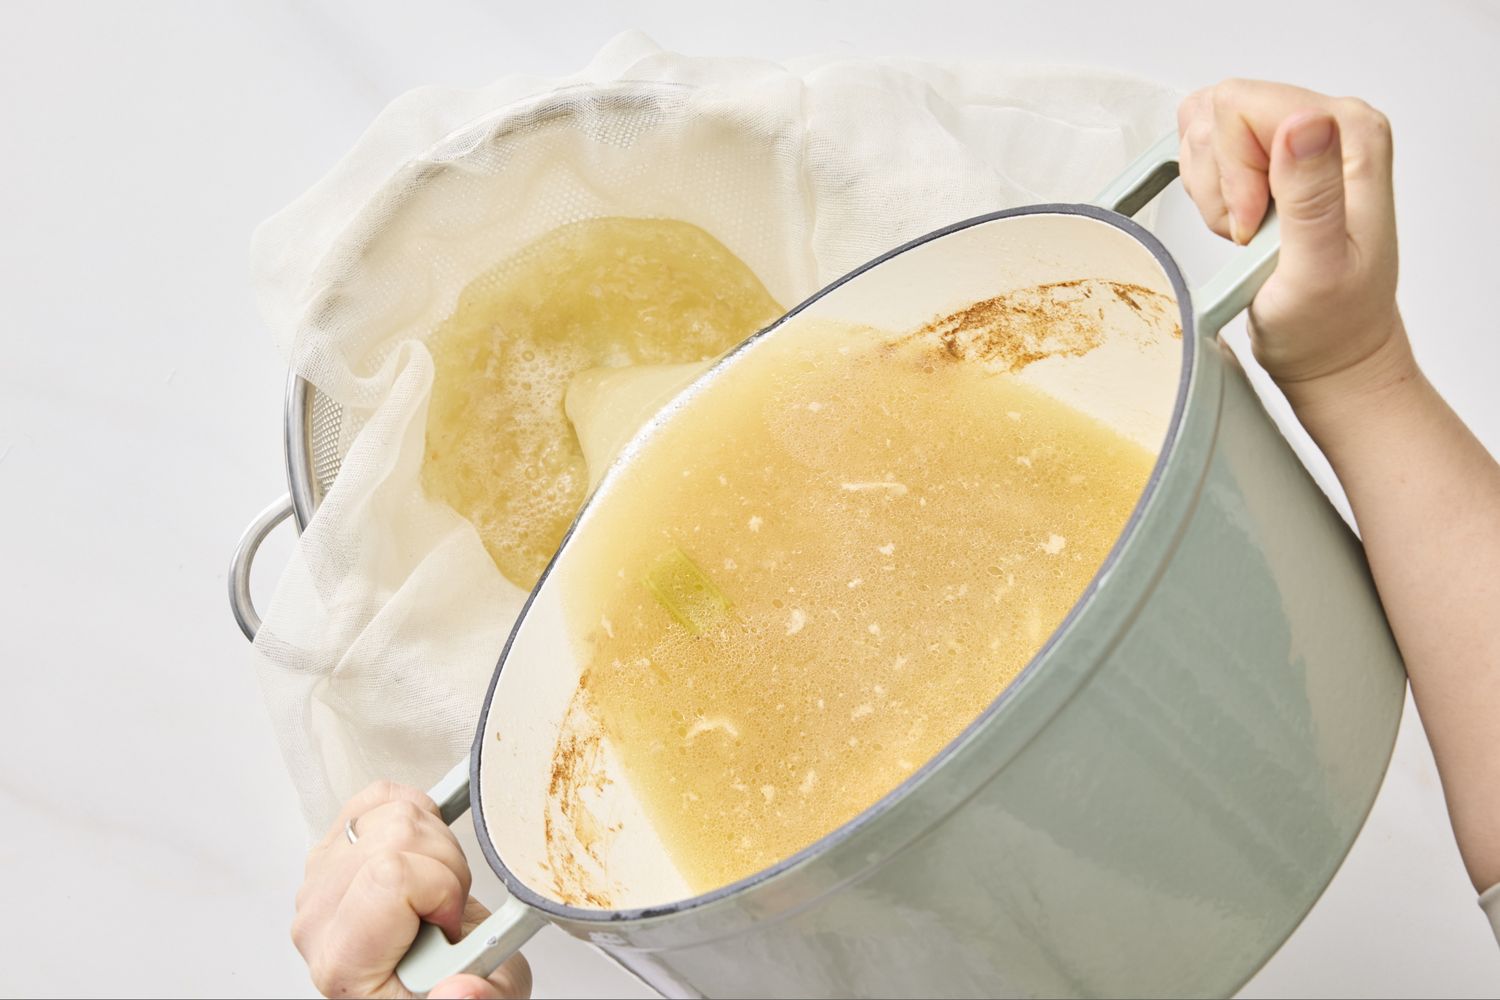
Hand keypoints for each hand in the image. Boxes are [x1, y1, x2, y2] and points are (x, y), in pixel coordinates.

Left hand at [292, 781, 531, 998]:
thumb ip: (479, 999)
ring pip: (393, 810)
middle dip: (447, 864)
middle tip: (448, 907)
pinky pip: (381, 795)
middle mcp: (320, 917)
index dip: (442, 889)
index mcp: (344, 963)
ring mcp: (322, 876)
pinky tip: (424, 853)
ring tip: (437, 886)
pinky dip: (418, 812)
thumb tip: (462, 991)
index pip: (390, 876)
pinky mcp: (335, 845)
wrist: (422, 979)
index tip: (450, 924)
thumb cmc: (438, 987)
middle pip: (396, 835)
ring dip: (437, 841)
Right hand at [1176, 79, 1408, 398]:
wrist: (1332, 345)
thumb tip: (1304, 123)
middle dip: (1218, 182)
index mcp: (1350, 132)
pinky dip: (1209, 192)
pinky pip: (1206, 148)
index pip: (1242, 104)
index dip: (1230, 170)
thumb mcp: (1319, 269)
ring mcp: (1298, 136)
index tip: (1254, 223)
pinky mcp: (1272, 154)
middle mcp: (1328, 122)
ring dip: (1212, 191)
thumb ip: (1311, 195)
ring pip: (1205, 127)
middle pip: (1219, 111)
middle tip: (1251, 232)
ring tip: (1249, 233)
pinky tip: (1240, 223)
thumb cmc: (1329, 320)